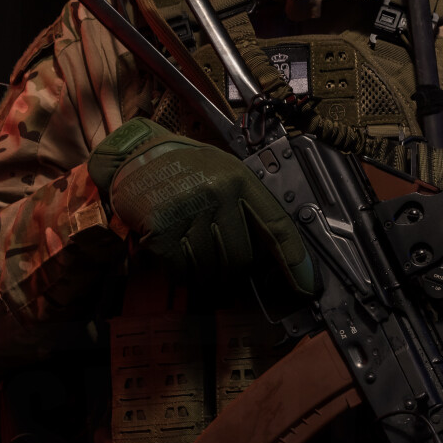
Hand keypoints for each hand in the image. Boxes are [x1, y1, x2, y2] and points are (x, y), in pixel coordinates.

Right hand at [88, 118, 313, 293]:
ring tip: (187, 246)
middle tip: (212, 256)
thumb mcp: (222, 175)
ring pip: (210, 269)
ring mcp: (190, 209)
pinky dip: (176, 270)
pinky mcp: (163, 227)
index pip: (276, 226)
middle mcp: (219, 192)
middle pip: (241, 259)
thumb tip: (269, 257)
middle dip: (228, 268)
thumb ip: (246, 209)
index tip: (306, 287)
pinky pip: (180, 270)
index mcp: (240, 179)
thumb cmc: (182, 170)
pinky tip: (170, 249)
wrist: (135, 156)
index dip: (295, 261)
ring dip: (199, 270)